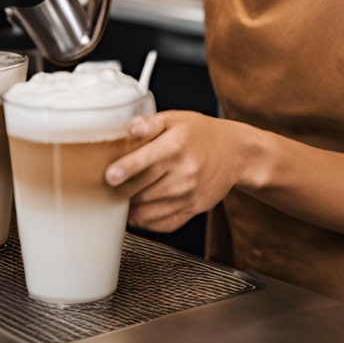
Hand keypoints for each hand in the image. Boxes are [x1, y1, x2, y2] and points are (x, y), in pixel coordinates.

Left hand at [106, 111, 241, 233]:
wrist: (234, 152)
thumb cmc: (200, 133)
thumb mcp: (176, 119)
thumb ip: (150, 123)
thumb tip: (128, 129)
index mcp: (177, 144)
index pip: (147, 160)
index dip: (126, 169)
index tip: (110, 176)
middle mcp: (185, 171)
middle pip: (143, 189)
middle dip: (121, 191)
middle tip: (109, 188)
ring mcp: (190, 193)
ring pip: (149, 211)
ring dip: (131, 207)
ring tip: (123, 198)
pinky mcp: (194, 209)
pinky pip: (163, 224)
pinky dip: (146, 221)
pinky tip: (140, 211)